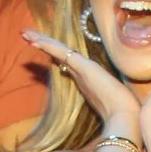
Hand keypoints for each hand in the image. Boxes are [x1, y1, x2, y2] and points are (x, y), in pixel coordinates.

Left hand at [25, 27, 141, 140]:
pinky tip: (35, 41)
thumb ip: (95, 101)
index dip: (54, 53)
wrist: (124, 118)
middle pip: (60, 52)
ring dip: (42, 41)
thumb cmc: (120, 115)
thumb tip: (91, 102)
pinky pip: (61, 53)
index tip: (40, 47)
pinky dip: (48, 46)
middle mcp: (84, 70)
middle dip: (44, 43)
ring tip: (26, 33)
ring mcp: (84, 68)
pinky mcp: (84, 67)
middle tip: (27, 34)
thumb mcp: (103, 107)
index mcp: (88, 78)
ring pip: (58, 50)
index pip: (66, 62)